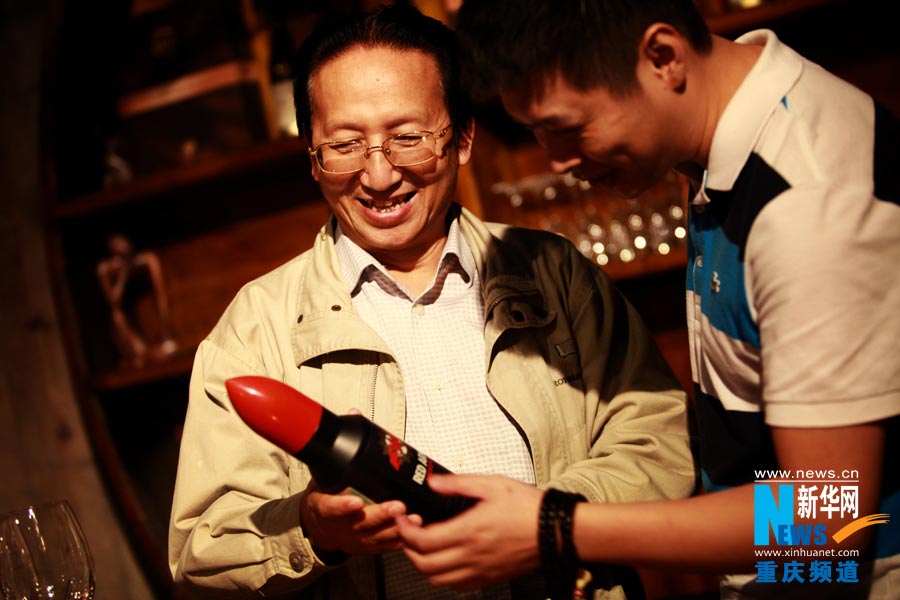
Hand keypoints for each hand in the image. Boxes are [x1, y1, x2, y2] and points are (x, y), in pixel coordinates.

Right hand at [300, 481, 422, 555]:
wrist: (318, 527)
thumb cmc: (324, 498)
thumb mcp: (321, 482)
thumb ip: (335, 470)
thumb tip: (352, 445)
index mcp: (322, 509)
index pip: (330, 508)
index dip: (343, 506)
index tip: (357, 501)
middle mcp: (337, 528)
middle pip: (360, 524)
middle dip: (381, 515)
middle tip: (398, 506)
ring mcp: (352, 540)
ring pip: (374, 537)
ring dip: (395, 528)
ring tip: (414, 518)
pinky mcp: (364, 547)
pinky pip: (382, 546)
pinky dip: (398, 541)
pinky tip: (412, 533)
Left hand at [396, 473, 542, 590]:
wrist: (556, 531)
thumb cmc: (529, 508)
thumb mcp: (493, 484)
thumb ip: (459, 483)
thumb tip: (433, 482)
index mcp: (470, 531)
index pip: (423, 541)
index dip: (405, 531)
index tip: (402, 519)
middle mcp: (472, 556)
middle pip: (424, 565)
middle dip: (408, 549)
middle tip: (408, 532)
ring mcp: (480, 571)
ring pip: (438, 580)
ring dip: (424, 565)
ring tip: (424, 546)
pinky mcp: (489, 578)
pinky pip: (457, 586)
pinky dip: (443, 576)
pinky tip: (447, 559)